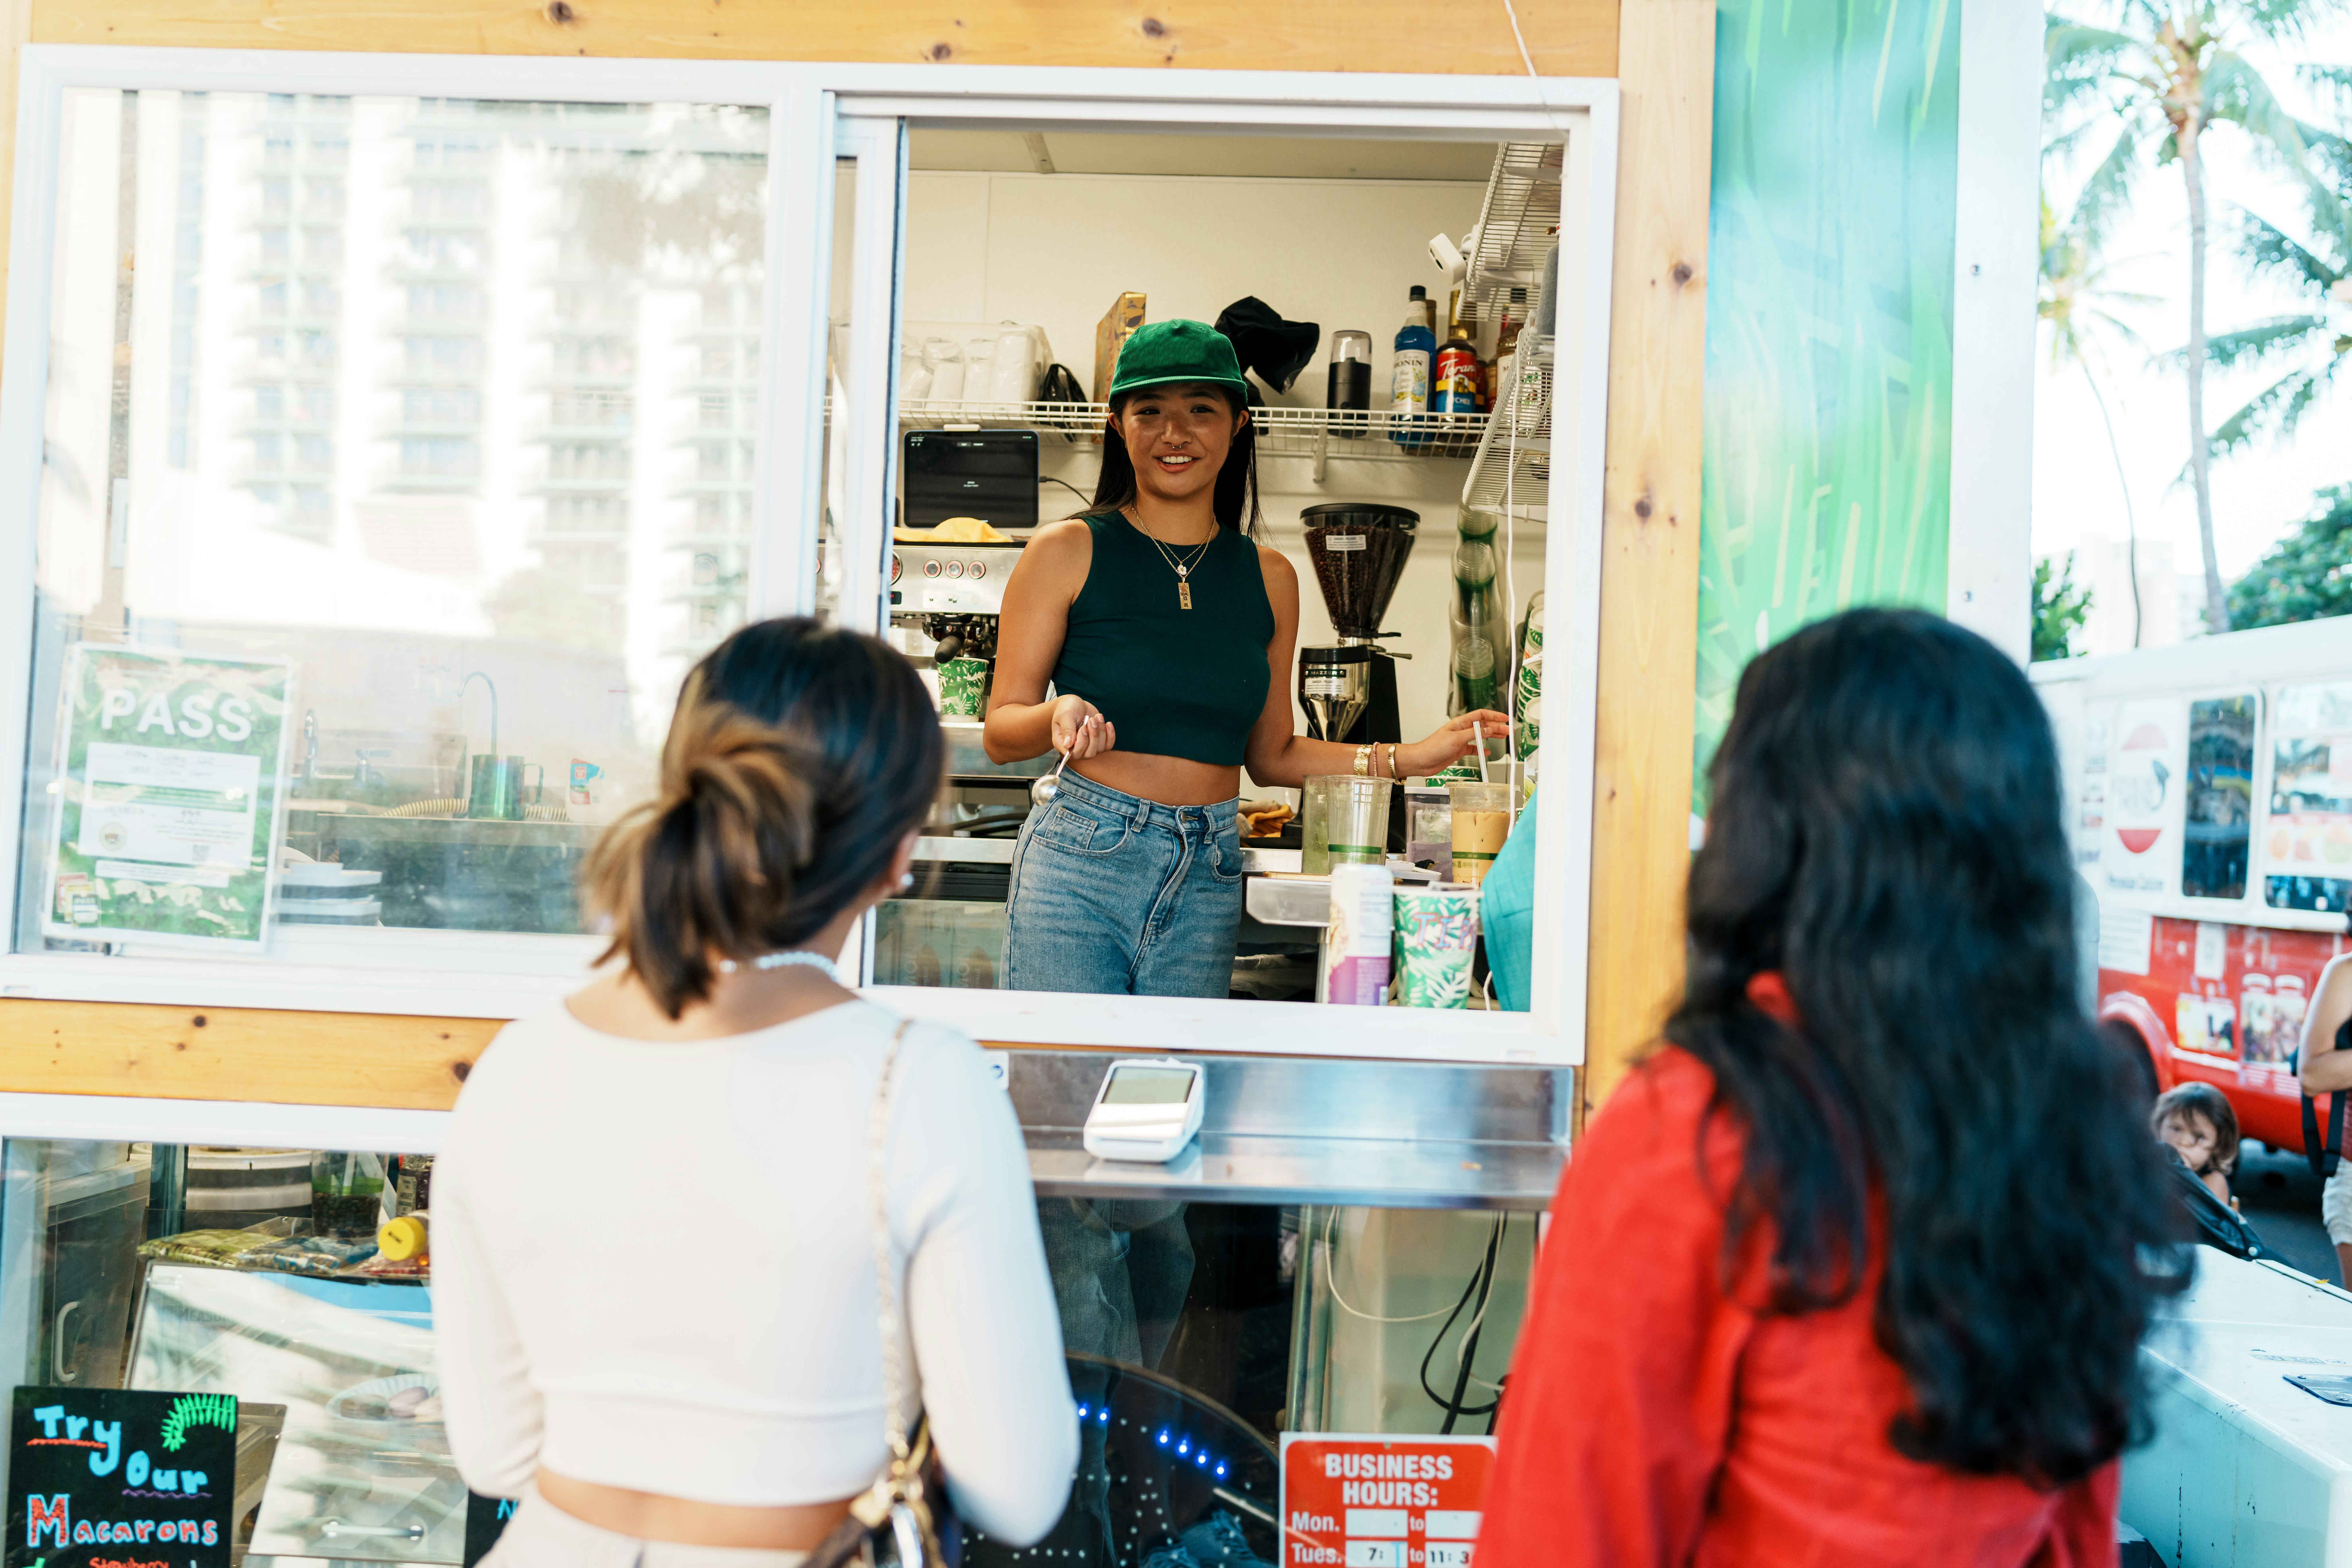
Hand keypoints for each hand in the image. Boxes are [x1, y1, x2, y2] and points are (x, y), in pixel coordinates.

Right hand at [1050, 695, 1116, 759]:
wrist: (1075, 704)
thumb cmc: (1066, 708)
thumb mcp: (1065, 715)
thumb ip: (1067, 729)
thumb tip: (1067, 744)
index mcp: (1062, 744)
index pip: (1074, 753)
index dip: (1081, 743)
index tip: (1083, 727)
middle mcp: (1075, 749)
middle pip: (1089, 753)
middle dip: (1093, 736)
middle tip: (1092, 720)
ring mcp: (1088, 747)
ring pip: (1100, 749)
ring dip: (1101, 732)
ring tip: (1097, 717)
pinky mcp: (1098, 742)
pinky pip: (1108, 745)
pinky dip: (1110, 735)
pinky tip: (1108, 723)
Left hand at [1397, 710, 1511, 776]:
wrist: (1421, 761)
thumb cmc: (1433, 747)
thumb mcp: (1456, 739)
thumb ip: (1473, 734)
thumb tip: (1488, 729)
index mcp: (1460, 723)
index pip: (1481, 715)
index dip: (1494, 716)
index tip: (1505, 718)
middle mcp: (1461, 730)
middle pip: (1483, 726)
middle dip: (1496, 727)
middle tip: (1508, 731)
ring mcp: (1460, 740)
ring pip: (1479, 736)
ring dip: (1491, 736)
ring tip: (1502, 737)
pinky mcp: (1458, 751)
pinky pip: (1473, 748)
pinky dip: (1481, 749)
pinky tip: (1487, 751)